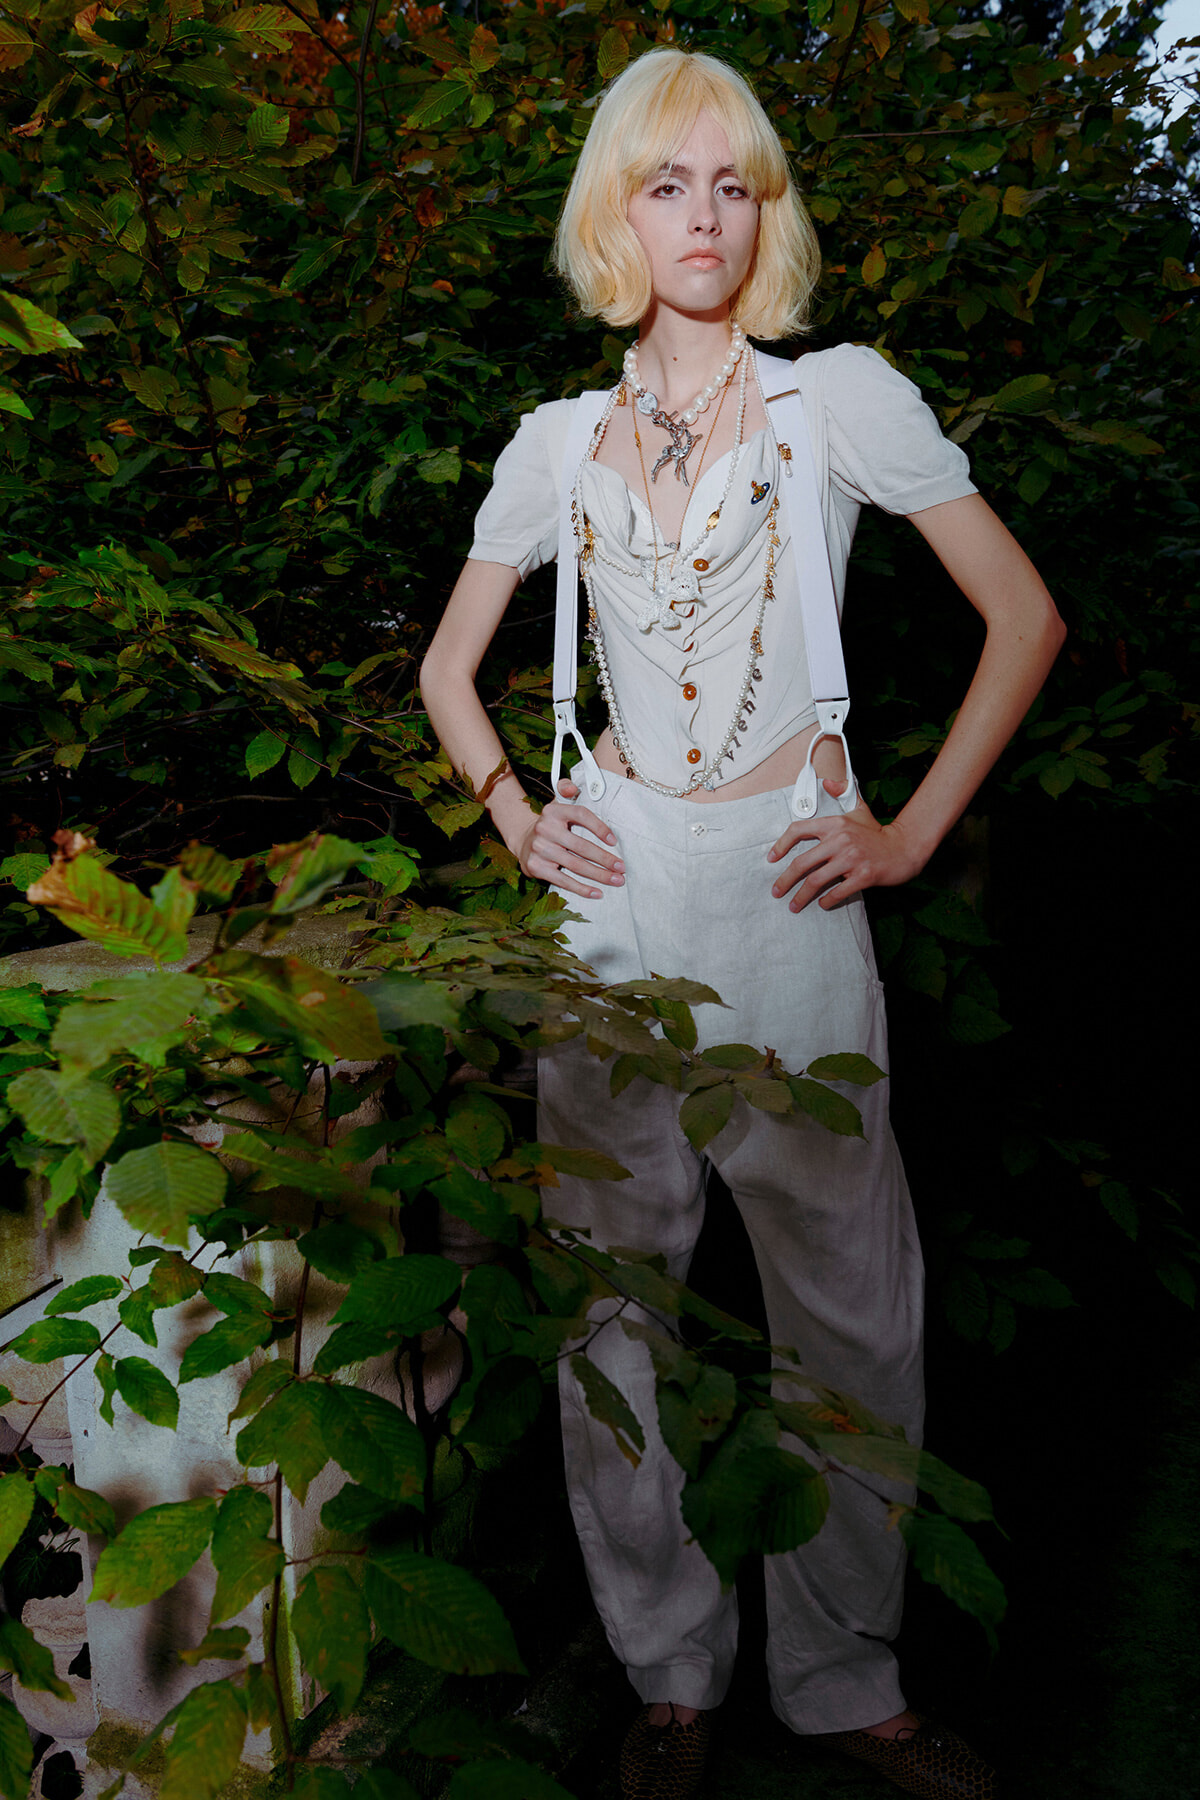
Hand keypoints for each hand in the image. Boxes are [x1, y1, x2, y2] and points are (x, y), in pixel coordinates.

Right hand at [516, 780, 624, 898]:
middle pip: (581, 846)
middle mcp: (545, 829)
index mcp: (553, 811)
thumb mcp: (557, 804)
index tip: (614, 841)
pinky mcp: (536, 867)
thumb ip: (566, 789)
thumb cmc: (550, 825)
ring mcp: (539, 849)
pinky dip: (581, 888)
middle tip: (622, 868)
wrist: (522, 841)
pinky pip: (563, 880)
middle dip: (605, 859)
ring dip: (599, 875)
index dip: (599, 828)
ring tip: (616, 880)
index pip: (581, 815)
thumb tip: (571, 787)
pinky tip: (597, 893)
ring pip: (575, 865)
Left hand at [766, 780, 926, 911]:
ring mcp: (852, 859)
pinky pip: (837, 892)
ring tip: (794, 905)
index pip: (798, 830)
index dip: (781, 844)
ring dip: (801, 896)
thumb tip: (828, 782)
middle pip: (802, 862)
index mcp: (835, 824)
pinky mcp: (863, 876)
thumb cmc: (877, 833)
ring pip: (816, 881)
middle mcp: (840, 840)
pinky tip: (822, 904)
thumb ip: (843, 793)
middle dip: (785, 880)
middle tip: (776, 891)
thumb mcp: (859, 809)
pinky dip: (826, 901)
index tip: (772, 858)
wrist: (905, 848)